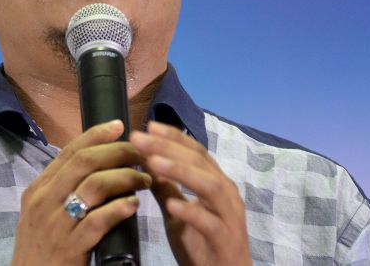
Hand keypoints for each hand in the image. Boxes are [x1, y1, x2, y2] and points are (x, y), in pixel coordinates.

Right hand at [11, 120, 151, 265]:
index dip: (95, 135)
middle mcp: (44, 201)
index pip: (69, 152)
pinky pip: (97, 222)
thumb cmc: (42, 246)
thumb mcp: (42, 212)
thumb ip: (61, 189)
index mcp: (39, 189)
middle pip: (84, 163)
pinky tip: (133, 204)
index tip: (119, 125)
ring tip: (144, 180)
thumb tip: (94, 162)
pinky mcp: (69, 249)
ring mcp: (56, 225)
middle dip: (117, 152)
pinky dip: (118, 209)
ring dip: (125, 178)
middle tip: (141, 154)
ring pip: (94, 187)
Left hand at [130, 121, 251, 265]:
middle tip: (139, 138)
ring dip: (181, 171)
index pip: (196, 151)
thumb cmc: (202, 244)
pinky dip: (192, 212)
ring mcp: (230, 216)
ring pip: (211, 186)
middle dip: (168, 147)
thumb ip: (165, 187)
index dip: (173, 137)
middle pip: (199, 162)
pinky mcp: (226, 240)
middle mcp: (226, 194)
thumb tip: (145, 160)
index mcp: (216, 182)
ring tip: (153, 162)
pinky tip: (172, 206)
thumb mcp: (176, 212)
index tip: (147, 126)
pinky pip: (211, 223)